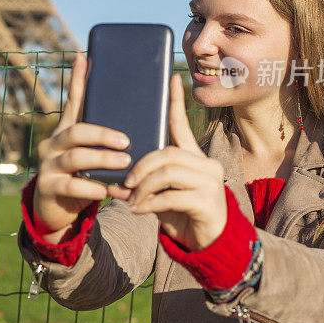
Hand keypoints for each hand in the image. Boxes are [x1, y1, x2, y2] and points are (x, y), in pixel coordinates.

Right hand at [33, 53, 131, 241]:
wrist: (55, 209)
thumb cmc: (79, 176)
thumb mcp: (88, 155)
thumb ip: (105, 142)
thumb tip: (133, 126)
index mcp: (65, 130)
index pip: (72, 101)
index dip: (77, 80)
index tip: (84, 57)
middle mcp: (53, 144)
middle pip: (76, 131)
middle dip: (102, 134)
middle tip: (126, 141)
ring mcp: (48, 166)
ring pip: (75, 158)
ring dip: (102, 159)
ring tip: (124, 162)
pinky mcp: (48, 188)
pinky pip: (71, 186)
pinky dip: (92, 188)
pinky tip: (106, 191)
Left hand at [113, 73, 226, 250]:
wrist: (207, 245)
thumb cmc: (181, 214)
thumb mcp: (159, 193)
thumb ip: (142, 182)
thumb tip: (113, 180)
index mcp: (193, 157)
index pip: (181, 125)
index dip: (175, 101)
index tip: (171, 78)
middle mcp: (206, 165)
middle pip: (166, 152)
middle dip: (140, 166)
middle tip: (124, 182)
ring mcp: (210, 183)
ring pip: (168, 173)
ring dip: (143, 186)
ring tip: (130, 198)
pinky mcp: (208, 203)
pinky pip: (171, 197)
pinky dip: (149, 203)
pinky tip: (137, 210)